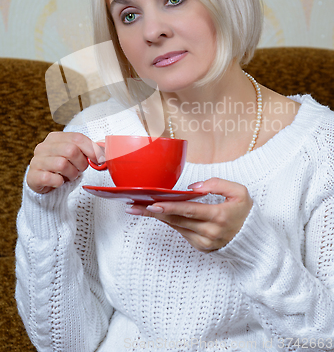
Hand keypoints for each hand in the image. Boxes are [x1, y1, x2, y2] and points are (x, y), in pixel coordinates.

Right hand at [27, 132, 104, 193]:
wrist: (46, 184)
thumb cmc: (63, 169)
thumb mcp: (76, 156)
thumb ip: (88, 150)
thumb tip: (105, 151)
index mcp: (55, 138)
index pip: (77, 138)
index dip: (91, 149)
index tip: (99, 159)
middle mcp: (44, 147)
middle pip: (71, 150)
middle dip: (81, 163)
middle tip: (80, 169)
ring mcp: (36, 161)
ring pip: (62, 164)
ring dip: (72, 173)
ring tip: (70, 176)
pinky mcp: (33, 176)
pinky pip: (51, 178)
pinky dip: (59, 182)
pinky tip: (59, 182)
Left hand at [125, 178, 252, 251]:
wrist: (255, 242)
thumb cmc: (245, 213)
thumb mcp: (239, 191)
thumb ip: (216, 184)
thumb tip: (192, 188)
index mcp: (219, 216)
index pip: (189, 210)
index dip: (170, 207)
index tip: (152, 204)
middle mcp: (210, 232)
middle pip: (176, 220)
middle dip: (153, 212)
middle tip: (133, 206)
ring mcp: (205, 242)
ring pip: (176, 226)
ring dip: (158, 217)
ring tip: (138, 208)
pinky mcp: (202, 248)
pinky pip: (182, 232)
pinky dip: (171, 221)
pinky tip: (159, 214)